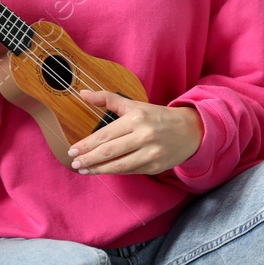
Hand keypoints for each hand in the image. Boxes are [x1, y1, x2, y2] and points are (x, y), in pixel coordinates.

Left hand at [68, 92, 203, 175]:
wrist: (190, 130)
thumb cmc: (157, 117)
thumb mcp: (134, 104)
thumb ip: (108, 99)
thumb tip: (82, 93)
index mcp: (136, 118)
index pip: (105, 134)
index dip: (87, 144)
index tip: (73, 149)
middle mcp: (144, 136)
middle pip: (109, 151)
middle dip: (88, 159)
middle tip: (75, 162)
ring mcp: (151, 153)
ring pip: (118, 165)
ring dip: (98, 169)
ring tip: (84, 170)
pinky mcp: (155, 166)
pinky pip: (130, 171)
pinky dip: (114, 171)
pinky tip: (103, 170)